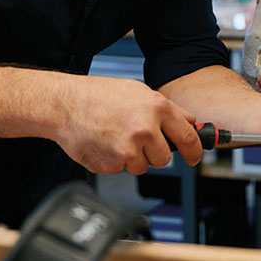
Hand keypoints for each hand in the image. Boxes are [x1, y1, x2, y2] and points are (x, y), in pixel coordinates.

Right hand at [55, 76, 202, 174]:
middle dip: (154, 152)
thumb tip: (189, 122)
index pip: (189, 138)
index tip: (195, 156)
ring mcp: (129, 149)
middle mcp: (146, 129)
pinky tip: (105, 143)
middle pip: (165, 158)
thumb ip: (167, 109)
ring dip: (133, 157)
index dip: (195, 151)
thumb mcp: (138, 91)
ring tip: (116, 137)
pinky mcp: (113, 164)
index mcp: (157, 108)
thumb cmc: (98, 95)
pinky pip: (122, 169)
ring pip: (143, 166)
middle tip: (137, 139)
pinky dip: (115, 161)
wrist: (65, 105)